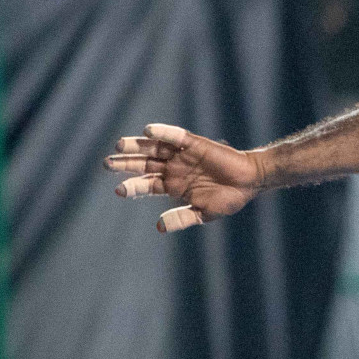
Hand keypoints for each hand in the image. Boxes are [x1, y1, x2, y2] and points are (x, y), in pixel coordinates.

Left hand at [104, 124, 263, 231]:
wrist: (251, 181)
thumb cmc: (230, 198)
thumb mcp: (205, 213)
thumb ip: (183, 218)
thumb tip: (160, 227)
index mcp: (174, 185)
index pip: (147, 184)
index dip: (133, 186)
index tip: (119, 190)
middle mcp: (174, 168)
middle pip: (144, 163)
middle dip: (126, 163)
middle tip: (107, 164)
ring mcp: (182, 154)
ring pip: (154, 148)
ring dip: (137, 146)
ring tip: (119, 145)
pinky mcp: (194, 143)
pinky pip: (175, 136)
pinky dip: (162, 133)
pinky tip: (148, 132)